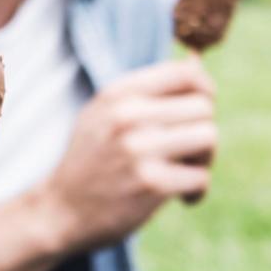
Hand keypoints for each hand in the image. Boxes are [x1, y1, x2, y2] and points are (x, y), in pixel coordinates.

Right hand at [36, 59, 216, 255]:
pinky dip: (196, 190)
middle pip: (204, 107)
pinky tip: (179, 197)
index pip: (185, 73)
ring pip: (209, 137)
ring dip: (204, 159)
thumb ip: (146, 89)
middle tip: (184, 151)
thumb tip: (197, 61)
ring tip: (183, 170)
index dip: (204, 89)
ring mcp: (138, 149)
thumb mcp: (104, 113)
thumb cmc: (92, 159)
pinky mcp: (151, 183)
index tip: (197, 111)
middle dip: (202, 129)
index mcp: (117, 94)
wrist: (62, 210)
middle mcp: (126, 115)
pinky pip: (201, 177)